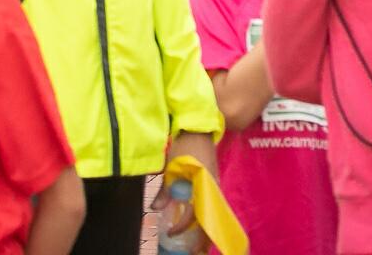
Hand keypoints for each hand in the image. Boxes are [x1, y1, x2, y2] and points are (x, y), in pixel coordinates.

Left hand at [152, 131, 217, 248]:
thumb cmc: (185, 147)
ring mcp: (216, 188)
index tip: (170, 231)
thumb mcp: (172, 168)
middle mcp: (214, 191)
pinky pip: (212, 207)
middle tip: (193, 252)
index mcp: (204, 188)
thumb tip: (155, 209)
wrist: (199, 129)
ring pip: (213, 216)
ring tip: (199, 245)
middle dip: (202, 239)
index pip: (194, 215)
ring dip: (206, 231)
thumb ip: (165, 190)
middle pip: (210, 221)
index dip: (182, 227)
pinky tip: (200, 224)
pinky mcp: (215, 185)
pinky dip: (207, 218)